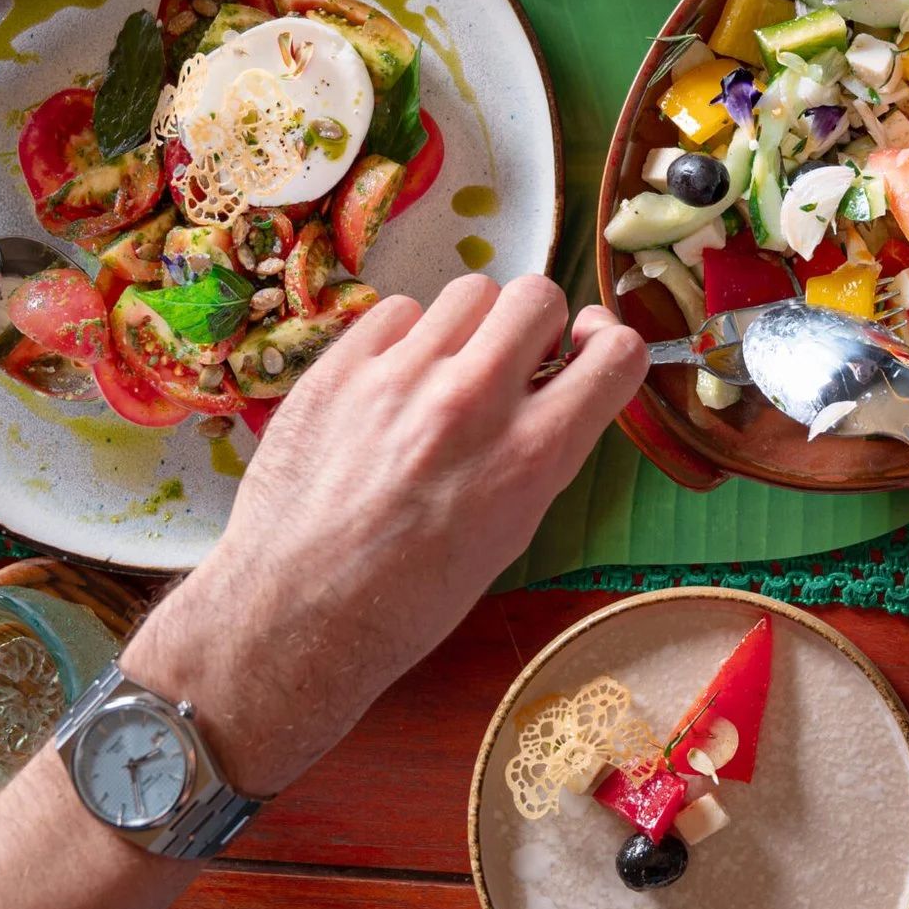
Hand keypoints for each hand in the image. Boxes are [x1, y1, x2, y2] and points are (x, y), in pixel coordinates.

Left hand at [118, 274, 645, 796]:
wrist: (294, 617)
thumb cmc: (409, 597)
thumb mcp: (509, 532)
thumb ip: (541, 448)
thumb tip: (555, 382)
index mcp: (530, 456)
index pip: (614, 352)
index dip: (607, 345)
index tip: (586, 352)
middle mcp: (472, 403)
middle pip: (539, 294)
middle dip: (535, 324)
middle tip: (510, 362)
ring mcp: (400, 376)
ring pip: (469, 292)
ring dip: (469, 327)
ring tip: (442, 375)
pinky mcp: (338, 366)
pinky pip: (397, 310)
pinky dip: (403, 339)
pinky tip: (387, 386)